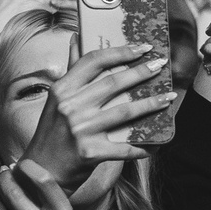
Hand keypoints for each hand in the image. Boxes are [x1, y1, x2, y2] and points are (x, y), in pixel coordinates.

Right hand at [20, 42, 166, 186]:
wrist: (41, 172)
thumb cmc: (53, 133)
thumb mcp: (56, 100)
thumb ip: (71, 70)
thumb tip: (77, 36)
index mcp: (62, 90)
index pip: (93, 61)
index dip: (121, 51)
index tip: (143, 47)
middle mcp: (70, 107)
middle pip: (114, 82)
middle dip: (142, 72)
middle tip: (161, 64)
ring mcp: (80, 130)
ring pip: (125, 111)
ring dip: (152, 103)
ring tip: (169, 97)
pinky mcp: (90, 152)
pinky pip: (125, 147)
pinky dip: (144, 145)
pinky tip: (158, 142)